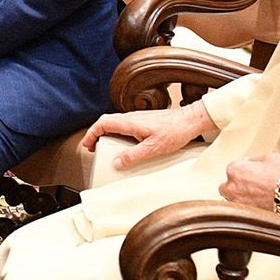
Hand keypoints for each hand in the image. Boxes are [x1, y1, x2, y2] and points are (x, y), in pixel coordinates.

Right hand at [81, 100, 214, 168]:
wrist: (191, 120)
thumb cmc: (175, 131)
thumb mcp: (153, 148)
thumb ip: (133, 156)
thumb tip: (117, 162)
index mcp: (130, 122)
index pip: (102, 123)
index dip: (91, 133)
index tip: (87, 145)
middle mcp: (132, 118)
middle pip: (106, 122)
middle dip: (96, 135)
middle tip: (94, 148)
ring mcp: (138, 118)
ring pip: (116, 124)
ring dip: (108, 135)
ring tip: (108, 149)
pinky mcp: (145, 121)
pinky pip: (126, 126)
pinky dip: (119, 135)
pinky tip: (126, 146)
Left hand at [219, 151, 279, 223]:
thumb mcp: (270, 157)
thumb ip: (254, 159)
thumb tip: (248, 161)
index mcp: (234, 170)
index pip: (233, 168)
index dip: (245, 170)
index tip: (253, 173)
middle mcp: (231, 187)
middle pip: (227, 186)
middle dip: (236, 186)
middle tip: (252, 186)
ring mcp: (237, 203)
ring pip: (232, 201)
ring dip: (240, 198)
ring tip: (257, 197)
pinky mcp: (245, 215)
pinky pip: (242, 212)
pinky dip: (248, 209)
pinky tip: (259, 206)